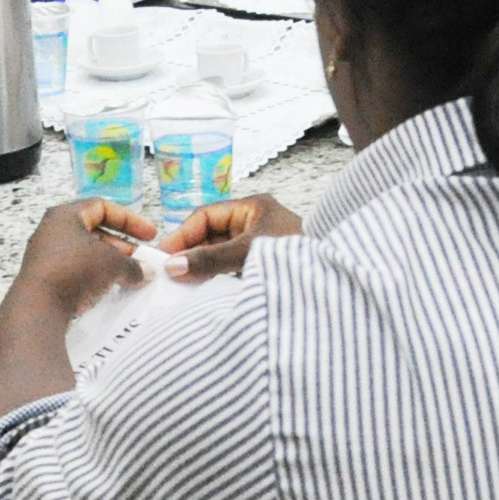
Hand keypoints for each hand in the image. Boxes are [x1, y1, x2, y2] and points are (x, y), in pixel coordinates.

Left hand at [15, 199, 153, 315]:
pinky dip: (96, 276)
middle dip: (122, 244)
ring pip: (87, 253)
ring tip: (131, 275)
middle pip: (95, 231)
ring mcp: (47, 256)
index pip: (103, 207)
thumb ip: (132, 265)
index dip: (129, 219)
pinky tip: (112, 288)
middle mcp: (53, 231)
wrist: (38, 306)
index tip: (149, 234)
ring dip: (111, 262)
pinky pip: (77, 270)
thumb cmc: (74, 270)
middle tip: (141, 257)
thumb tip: (146, 273)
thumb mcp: (112, 263)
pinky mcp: (47, 278)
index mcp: (65, 216)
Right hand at [155, 192, 304, 278]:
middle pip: (211, 235)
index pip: (206, 216)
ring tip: (180, 286)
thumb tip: (172, 267)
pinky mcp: (264, 266)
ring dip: (202, 268)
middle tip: (167, 275)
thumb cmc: (296, 254)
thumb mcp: (248, 253)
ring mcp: (260, 245)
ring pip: (220, 254)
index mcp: (252, 207)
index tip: (163, 257)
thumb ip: (210, 260)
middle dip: (190, 253)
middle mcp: (255, 222)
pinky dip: (217, 279)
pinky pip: (232, 269)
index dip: (182, 235)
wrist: (335, 278)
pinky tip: (203, 292)